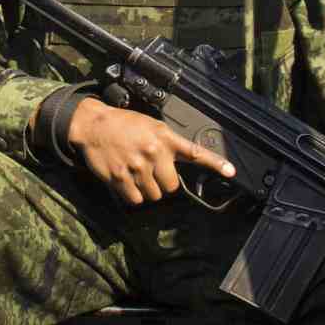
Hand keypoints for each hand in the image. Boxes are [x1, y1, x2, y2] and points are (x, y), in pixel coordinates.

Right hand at [67, 97, 233, 204]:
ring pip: (154, 195)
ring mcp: (137, 167)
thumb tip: (176, 165)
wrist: (93, 124)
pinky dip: (132, 194)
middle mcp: (154, 152)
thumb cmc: (123, 125)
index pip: (194, 152)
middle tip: (150, 171)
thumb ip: (166, 143)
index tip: (231, 171)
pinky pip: (136, 200)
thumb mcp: (150, 126)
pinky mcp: (121, 178)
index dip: (214, 163)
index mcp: (164, 137)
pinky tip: (125, 179)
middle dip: (162, 183)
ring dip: (146, 189)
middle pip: (171, 186)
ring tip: (135, 172)